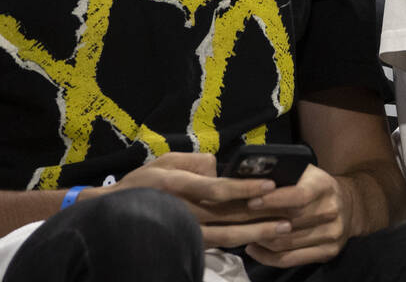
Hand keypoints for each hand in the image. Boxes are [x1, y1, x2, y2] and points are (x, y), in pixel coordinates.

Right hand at [84, 153, 290, 248]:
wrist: (113, 215)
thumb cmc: (143, 183)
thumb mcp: (165, 161)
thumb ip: (194, 161)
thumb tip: (221, 167)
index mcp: (179, 185)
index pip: (218, 188)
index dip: (245, 188)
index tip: (269, 185)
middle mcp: (186, 210)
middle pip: (230, 215)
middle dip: (262, 214)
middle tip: (291, 212)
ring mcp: (188, 230)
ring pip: (229, 234)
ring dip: (258, 232)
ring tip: (284, 229)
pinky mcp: (190, 242)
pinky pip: (220, 243)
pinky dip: (241, 241)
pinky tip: (260, 239)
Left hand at [242, 164, 350, 266]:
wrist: (350, 205)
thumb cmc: (317, 186)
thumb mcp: (306, 172)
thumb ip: (284, 172)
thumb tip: (250, 173)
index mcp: (324, 187)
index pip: (298, 196)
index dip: (273, 200)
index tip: (250, 201)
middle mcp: (330, 211)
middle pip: (289, 223)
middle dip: (260, 222)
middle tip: (237, 220)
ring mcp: (331, 234)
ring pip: (286, 243)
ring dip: (260, 239)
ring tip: (242, 232)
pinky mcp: (328, 252)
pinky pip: (290, 260)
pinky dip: (267, 257)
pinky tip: (254, 249)